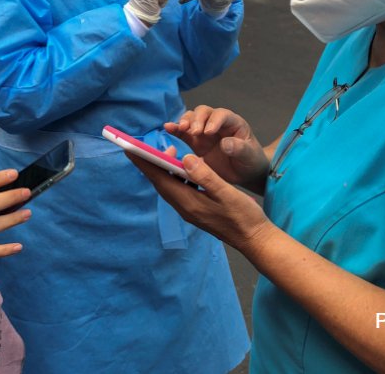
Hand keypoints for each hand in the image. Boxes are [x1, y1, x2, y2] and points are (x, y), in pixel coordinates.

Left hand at [125, 151, 271, 250]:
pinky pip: (179, 190)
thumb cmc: (243, 216)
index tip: (129, 148)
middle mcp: (184, 207)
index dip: (144, 162)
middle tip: (151, 146)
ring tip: (169, 153)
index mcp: (188, 203)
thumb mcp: (226, 193)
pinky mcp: (196, 211)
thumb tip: (184, 158)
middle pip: (161, 182)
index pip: (159, 178)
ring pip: (169, 186)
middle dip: (152, 164)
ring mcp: (190, 210)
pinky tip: (184, 169)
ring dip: (164, 169)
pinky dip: (176, 177)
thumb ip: (205, 176)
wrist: (255, 239)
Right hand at [165, 106, 268, 193]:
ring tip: (182, 129)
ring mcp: (204, 131)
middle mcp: (216, 123)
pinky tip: (168, 127)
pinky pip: (183, 132)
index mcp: (233, 123)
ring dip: (185, 122)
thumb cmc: (250, 160)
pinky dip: (175, 128)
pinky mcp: (195, 141)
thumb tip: (225, 144)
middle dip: (197, 119)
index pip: (222, 115)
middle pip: (203, 112)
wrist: (244, 172)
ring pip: (191, 118)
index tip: (209, 132)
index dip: (214, 120)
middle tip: (194, 132)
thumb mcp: (249, 156)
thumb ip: (239, 148)